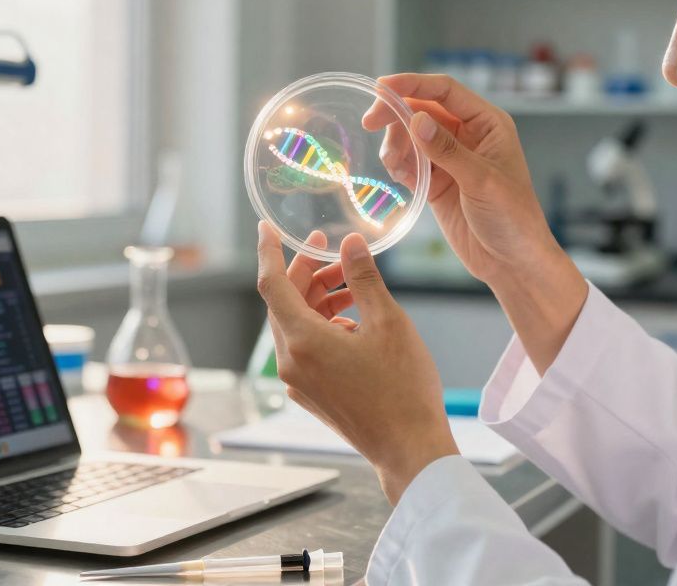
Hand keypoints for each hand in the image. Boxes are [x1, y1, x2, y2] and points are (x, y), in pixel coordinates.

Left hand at [256, 222, 458, 504]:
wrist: (409, 448)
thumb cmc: (403, 388)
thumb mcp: (388, 322)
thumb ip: (364, 277)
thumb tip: (349, 242)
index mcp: (302, 341)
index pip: (271, 283)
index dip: (269, 250)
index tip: (267, 228)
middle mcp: (291, 362)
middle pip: (285, 304)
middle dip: (308, 274)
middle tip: (333, 252)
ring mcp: (299, 382)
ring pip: (297, 326)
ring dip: (320, 301)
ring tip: (355, 288)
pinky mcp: (311, 395)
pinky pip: (306, 349)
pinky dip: (324, 327)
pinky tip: (356, 323)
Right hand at [367, 73, 560, 285]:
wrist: (512, 262)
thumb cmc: (512, 218)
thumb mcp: (480, 180)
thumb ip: (446, 150)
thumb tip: (416, 119)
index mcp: (488, 124)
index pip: (445, 91)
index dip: (412, 84)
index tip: (380, 87)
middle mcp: (468, 135)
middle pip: (423, 109)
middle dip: (396, 114)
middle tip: (369, 123)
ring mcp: (450, 158)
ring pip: (412, 135)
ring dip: (396, 144)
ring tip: (394, 166)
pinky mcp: (437, 181)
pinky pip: (409, 161)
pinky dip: (398, 165)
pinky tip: (400, 178)